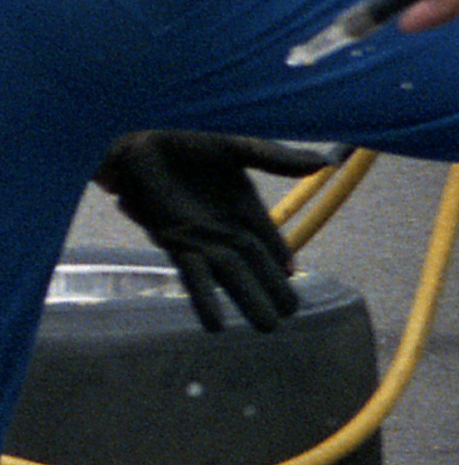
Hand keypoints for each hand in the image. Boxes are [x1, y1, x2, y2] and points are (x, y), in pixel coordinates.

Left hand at [96, 130, 326, 331]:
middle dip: (272, 288)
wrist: (139, 138)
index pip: (271, 239)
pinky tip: (214, 323)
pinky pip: (193, 275)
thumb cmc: (183, 137)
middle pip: (256, 264)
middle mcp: (224, 227)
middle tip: (291, 314)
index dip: (282, 258)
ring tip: (267, 328)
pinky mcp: (174, 242)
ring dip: (247, 301)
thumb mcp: (234, 146)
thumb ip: (274, 158)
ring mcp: (199, 237)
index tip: (294, 277)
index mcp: (243, 205)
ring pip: (230, 276)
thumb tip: (325, 163)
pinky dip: (204, 299)